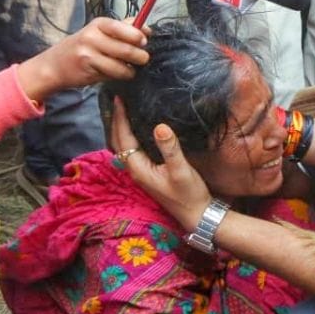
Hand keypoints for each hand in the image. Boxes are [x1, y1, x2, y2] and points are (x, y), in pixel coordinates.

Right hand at [16, 17, 150, 99]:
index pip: (123, 27)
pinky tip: (115, 73)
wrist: (55, 65)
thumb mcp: (98, 32)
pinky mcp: (89, 70)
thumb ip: (121, 28)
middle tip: (143, 58)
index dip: (138, 35)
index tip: (145, 40)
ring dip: (131, 70)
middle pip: (127, 48)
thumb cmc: (81, 47)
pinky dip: (119, 76)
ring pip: (122, 65)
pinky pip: (113, 75)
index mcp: (98, 24)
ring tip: (129, 69)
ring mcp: (89, 54)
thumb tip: (146, 28)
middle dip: (140, 56)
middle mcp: (92, 37)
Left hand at [110, 96, 212, 229]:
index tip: (119, 99)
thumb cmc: (189, 195)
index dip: (120, 118)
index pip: (123, 138)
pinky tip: (140, 128)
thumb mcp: (181, 170)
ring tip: (125, 109)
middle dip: (117, 120)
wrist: (197, 215)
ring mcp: (141, 171)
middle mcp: (135, 169)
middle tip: (119, 99)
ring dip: (123, 128)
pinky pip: (134, 149)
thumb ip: (170, 149)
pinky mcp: (149, 172)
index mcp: (138, 168)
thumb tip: (160, 126)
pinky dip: (132, 135)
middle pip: (118, 142)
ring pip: (125, 146)